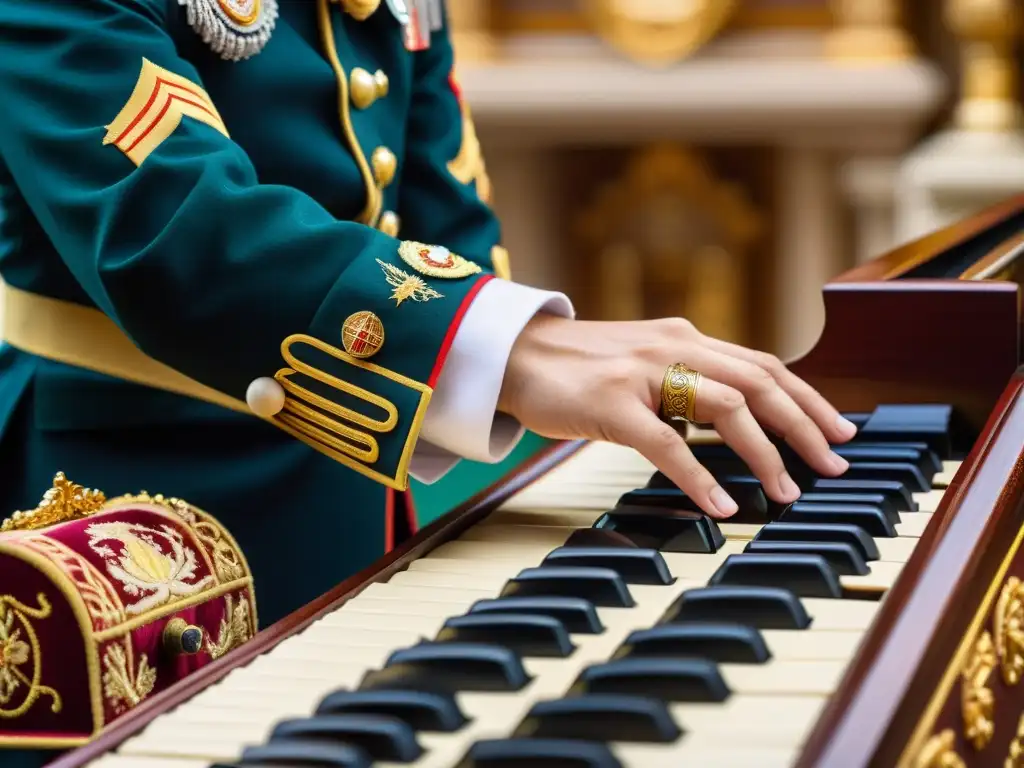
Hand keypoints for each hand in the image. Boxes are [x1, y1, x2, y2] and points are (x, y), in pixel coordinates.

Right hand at [498, 315, 857, 518]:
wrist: (514, 353)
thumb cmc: (576, 366)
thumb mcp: (640, 360)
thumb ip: (683, 379)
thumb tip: (729, 418)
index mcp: (685, 337)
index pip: (764, 364)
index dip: (809, 399)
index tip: (841, 431)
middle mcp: (674, 346)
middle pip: (760, 382)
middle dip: (806, 426)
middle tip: (836, 465)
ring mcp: (642, 373)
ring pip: (726, 408)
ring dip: (766, 453)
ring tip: (788, 492)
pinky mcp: (611, 404)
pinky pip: (669, 445)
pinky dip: (701, 478)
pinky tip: (722, 506)